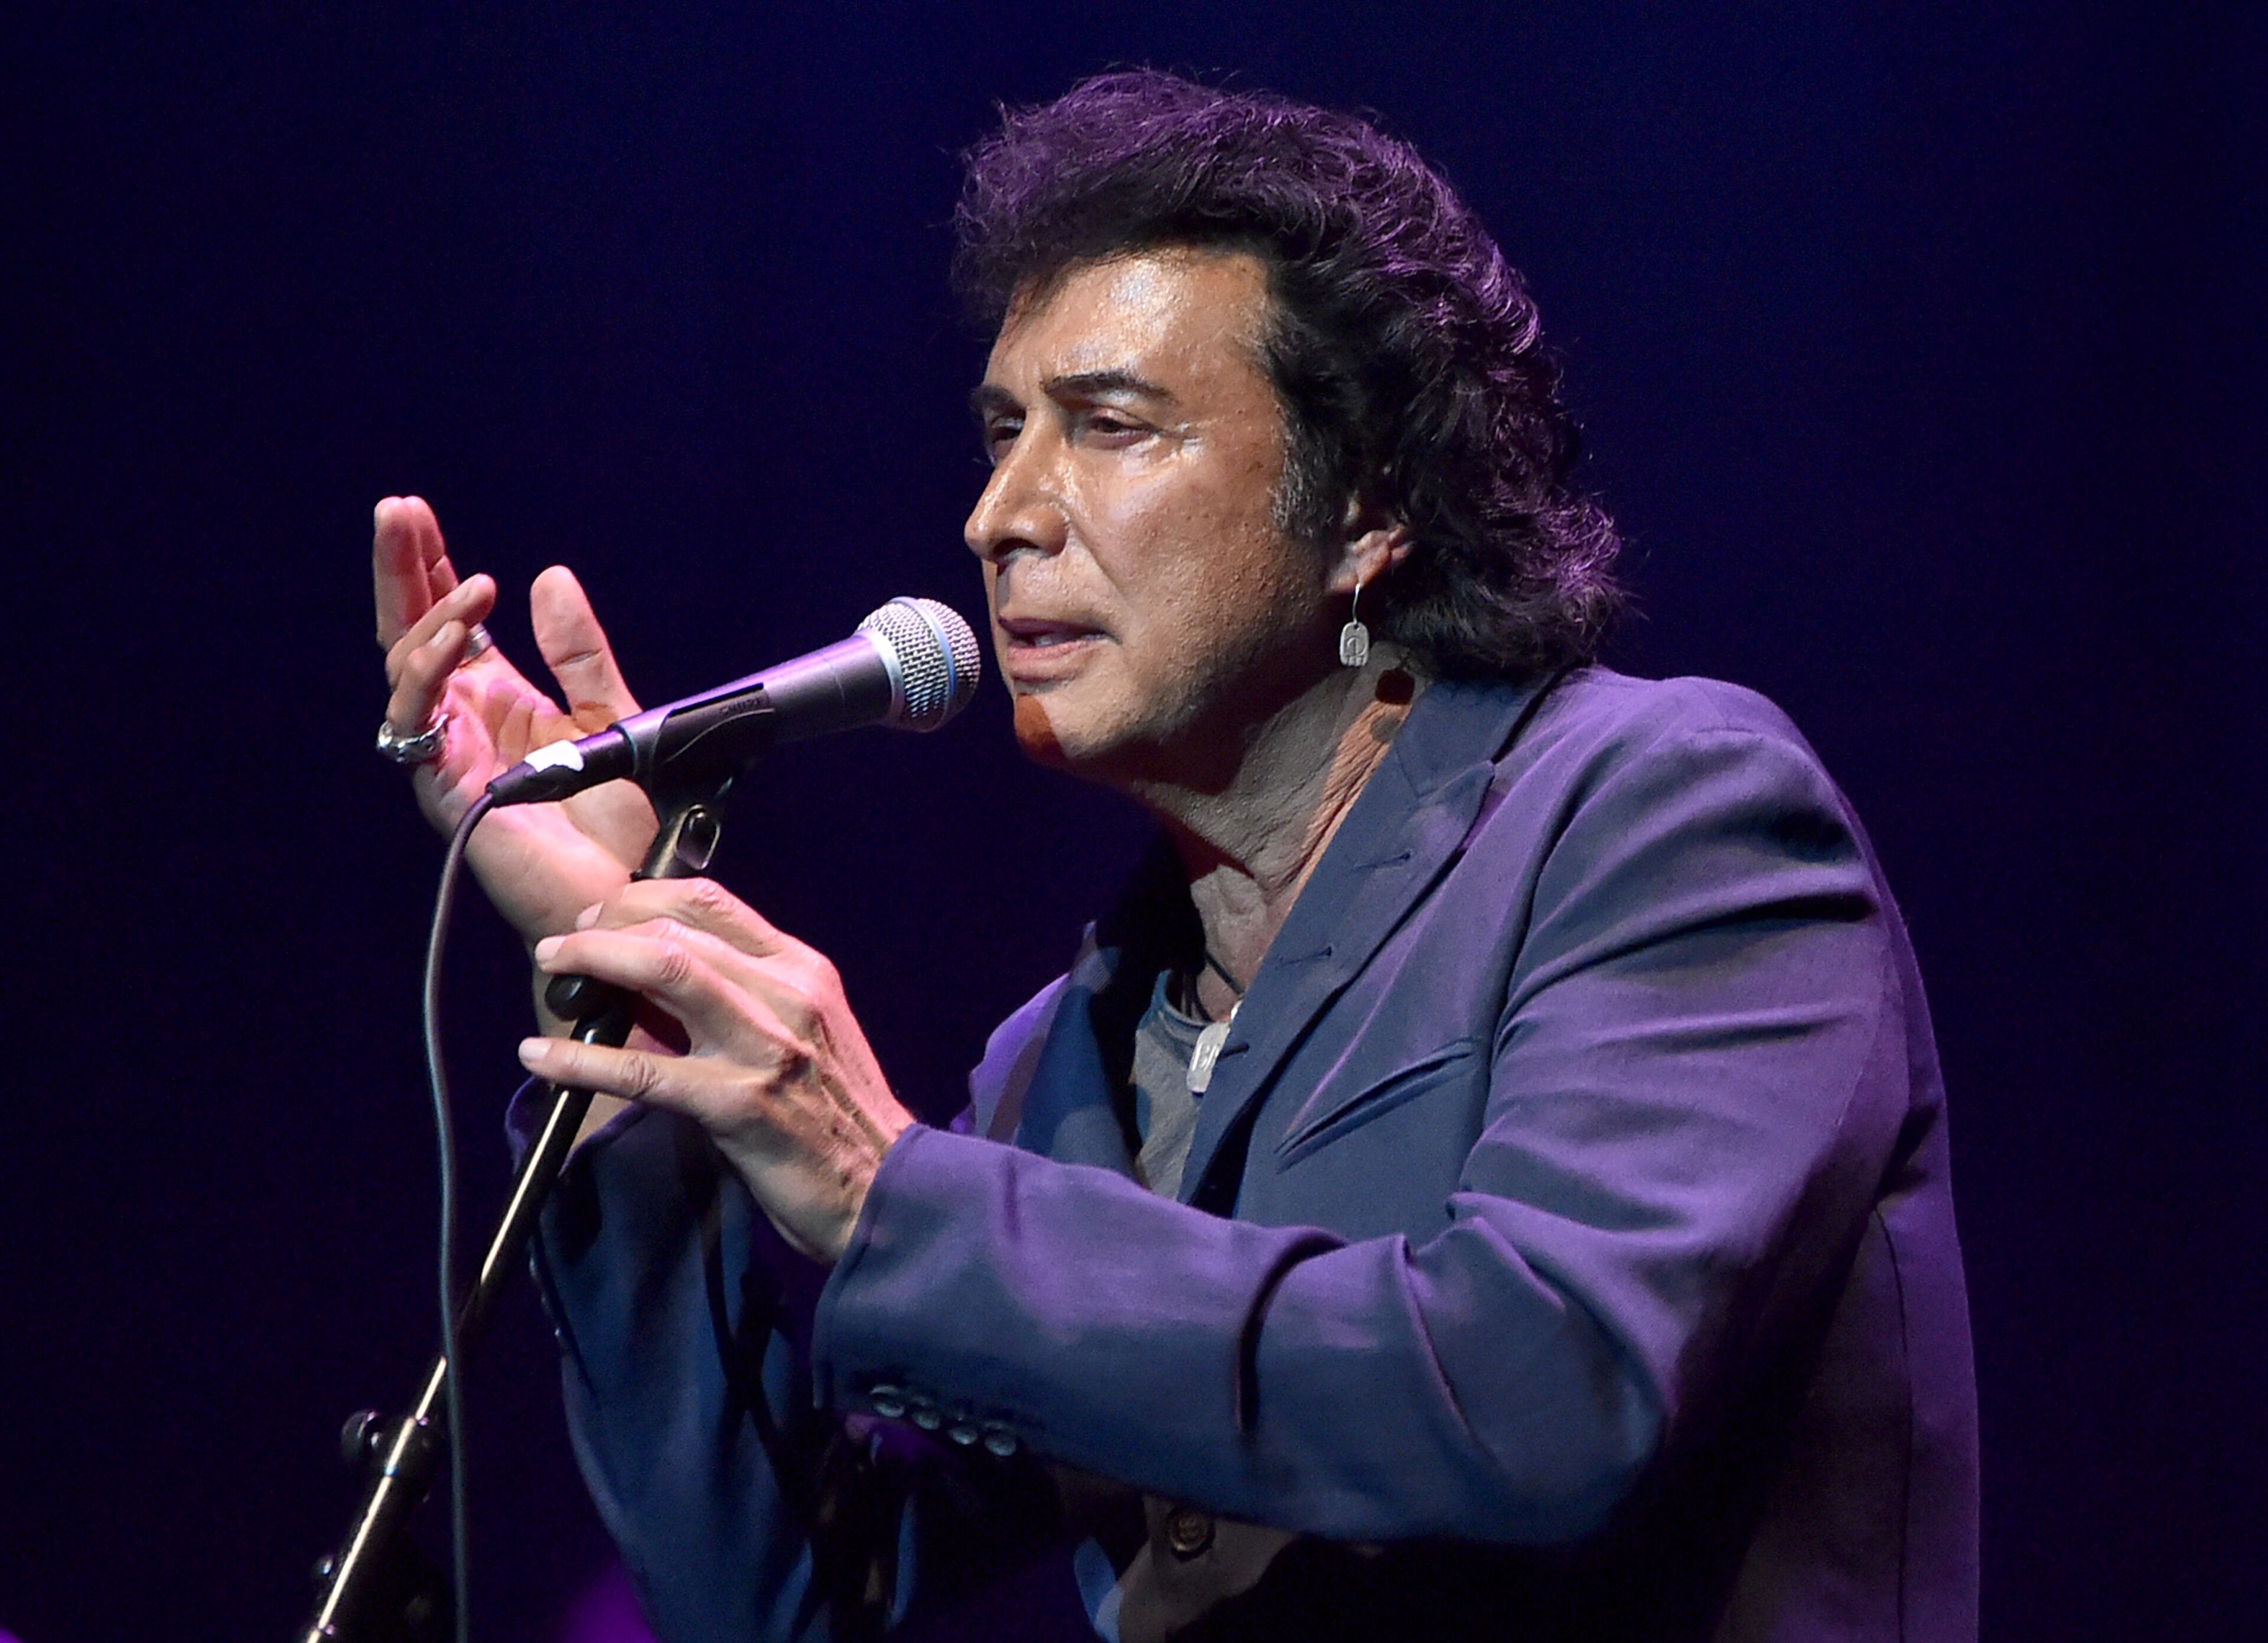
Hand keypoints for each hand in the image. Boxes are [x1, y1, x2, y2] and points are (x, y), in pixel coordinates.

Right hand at [374, 495, 657, 942]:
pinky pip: (415, 718)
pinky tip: (458, 632)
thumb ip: (579, 651)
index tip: (418, 514)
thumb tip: (549, 576)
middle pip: (411, 631)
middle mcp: (464, 721)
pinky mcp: (444, 786)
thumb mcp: (611, 715)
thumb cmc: (621, 825)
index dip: (433, 567)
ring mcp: (448, 753)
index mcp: (500, 700)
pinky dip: (430, 670)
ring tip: (472, 583)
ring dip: (432, 615)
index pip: (452, 621)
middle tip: (398, 510)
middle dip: (400, 569)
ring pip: (407, 667)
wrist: (629, 894)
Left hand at [515, 879, 915, 1262]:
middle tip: (564, 945)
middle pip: (679, 928)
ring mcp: (766, 1046)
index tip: (602, 914)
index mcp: (803, 970)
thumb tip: (664, 978)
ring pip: (666, 971)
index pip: (714, 902)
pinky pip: (645, 1069)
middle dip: (605, 925)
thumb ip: (750, 997)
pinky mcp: (740, 1104)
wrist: (886, 1188)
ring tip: (552, 966)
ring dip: (592, 959)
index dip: (642, 897)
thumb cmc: (836, 1116)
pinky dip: (582, 1059)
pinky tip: (542, 1057)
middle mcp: (788, 994)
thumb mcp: (806, 1032)